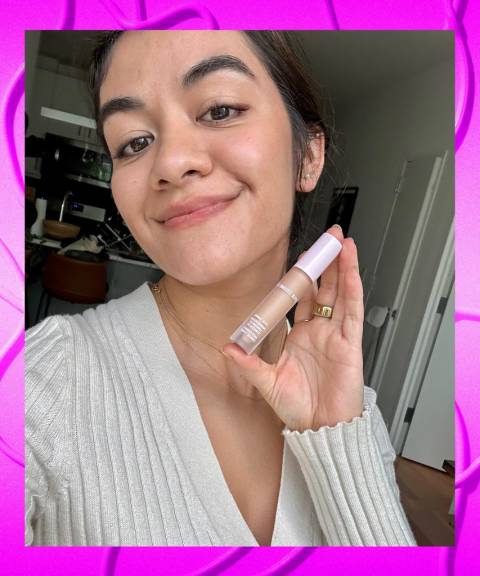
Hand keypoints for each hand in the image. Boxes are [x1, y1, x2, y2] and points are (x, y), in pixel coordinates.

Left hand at [222, 226, 364, 431]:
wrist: (321, 429)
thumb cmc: (298, 409)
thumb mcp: (267, 382)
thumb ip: (249, 363)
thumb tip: (228, 347)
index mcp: (299, 337)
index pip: (300, 299)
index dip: (300, 278)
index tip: (299, 259)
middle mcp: (319, 332)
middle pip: (323, 289)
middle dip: (324, 264)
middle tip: (326, 240)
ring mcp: (336, 335)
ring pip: (340, 294)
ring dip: (341, 268)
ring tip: (341, 243)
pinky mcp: (350, 343)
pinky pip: (352, 311)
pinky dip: (352, 288)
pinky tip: (351, 269)